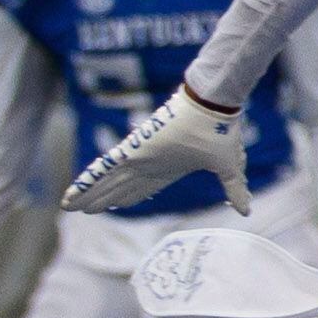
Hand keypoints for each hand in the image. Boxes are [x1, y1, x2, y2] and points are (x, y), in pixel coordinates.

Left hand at [65, 86, 253, 215]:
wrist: (214, 107)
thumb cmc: (222, 132)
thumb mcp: (229, 167)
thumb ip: (234, 189)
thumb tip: (247, 210)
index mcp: (169, 167)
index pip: (143, 187)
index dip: (128, 198)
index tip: (115, 206)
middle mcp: (149, 163)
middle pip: (120, 188)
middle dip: (102, 199)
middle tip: (84, 210)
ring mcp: (138, 157)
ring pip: (106, 182)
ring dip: (88, 195)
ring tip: (69, 206)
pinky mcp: (132, 151)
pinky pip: (102, 171)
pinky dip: (85, 184)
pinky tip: (70, 195)